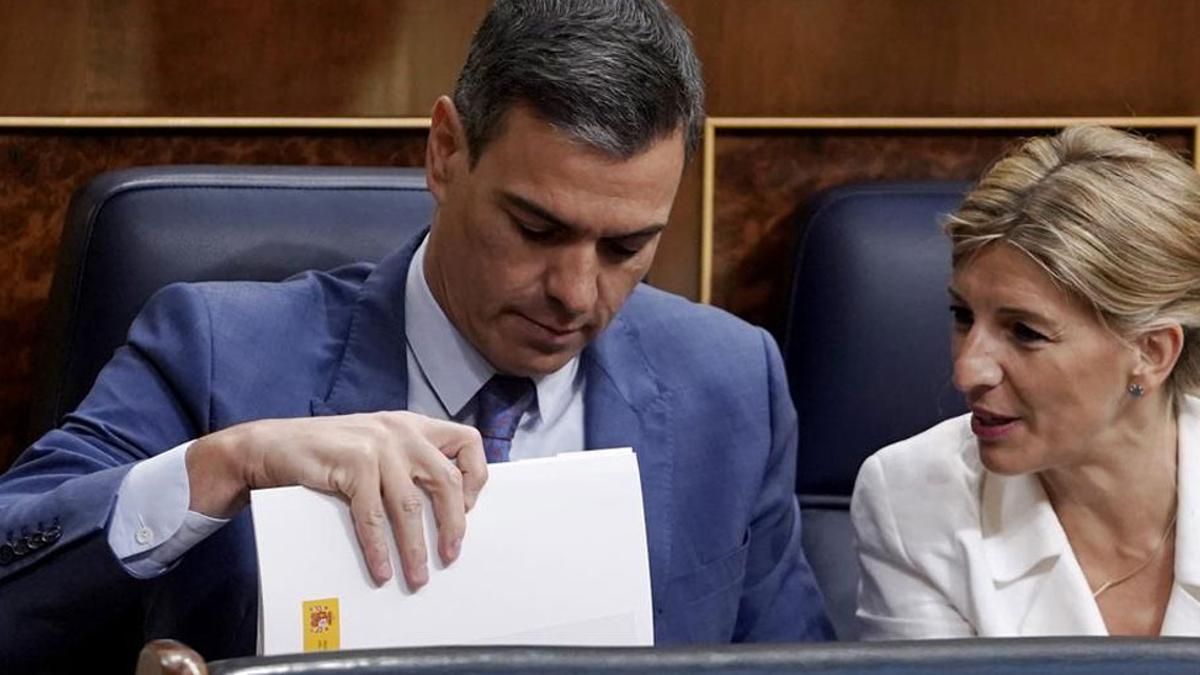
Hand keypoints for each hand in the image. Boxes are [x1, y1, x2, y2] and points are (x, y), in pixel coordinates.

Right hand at [185, 411, 485, 589]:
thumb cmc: (329, 454)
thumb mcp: (378, 447)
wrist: (273, 445)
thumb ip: (409, 464)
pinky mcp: (352, 463)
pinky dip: (378, 547)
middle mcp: (401, 430)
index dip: (476, 477)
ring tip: (417, 577)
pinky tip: (381, 569)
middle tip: (450, 555)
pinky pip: (372, 515)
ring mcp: (377, 445)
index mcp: (414, 425)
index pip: (469, 441)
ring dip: (415, 547)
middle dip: (452, 524)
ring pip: (410, 505)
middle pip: (447, 480)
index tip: (466, 510)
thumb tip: (446, 512)